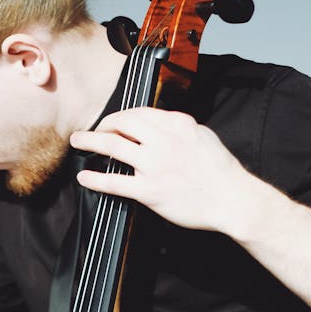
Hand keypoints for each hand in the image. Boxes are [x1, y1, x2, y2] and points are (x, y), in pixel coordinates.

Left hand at [70, 107, 252, 233]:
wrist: (232, 199)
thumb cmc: (221, 171)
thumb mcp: (203, 136)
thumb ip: (180, 127)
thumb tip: (162, 124)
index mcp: (178, 124)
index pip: (141, 112)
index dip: (122, 116)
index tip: (115, 123)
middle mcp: (164, 140)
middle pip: (123, 123)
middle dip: (103, 125)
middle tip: (93, 131)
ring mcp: (155, 165)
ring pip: (113, 146)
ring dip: (90, 142)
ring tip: (78, 142)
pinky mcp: (150, 191)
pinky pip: (115, 182)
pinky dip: (95, 179)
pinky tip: (84, 177)